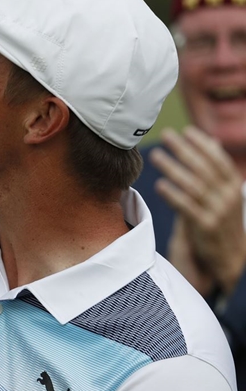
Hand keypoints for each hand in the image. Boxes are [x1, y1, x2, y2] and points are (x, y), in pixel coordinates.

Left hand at [150, 126, 245, 295]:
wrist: (229, 260)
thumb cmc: (220, 222)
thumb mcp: (224, 194)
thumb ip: (214, 170)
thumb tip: (212, 141)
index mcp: (234, 187)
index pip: (218, 160)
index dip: (202, 144)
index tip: (186, 131)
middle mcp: (228, 197)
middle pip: (203, 168)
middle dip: (184, 150)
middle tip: (166, 136)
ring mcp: (218, 212)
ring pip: (193, 185)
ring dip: (173, 168)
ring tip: (156, 155)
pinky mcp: (205, 227)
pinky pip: (186, 208)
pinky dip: (173, 195)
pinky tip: (160, 185)